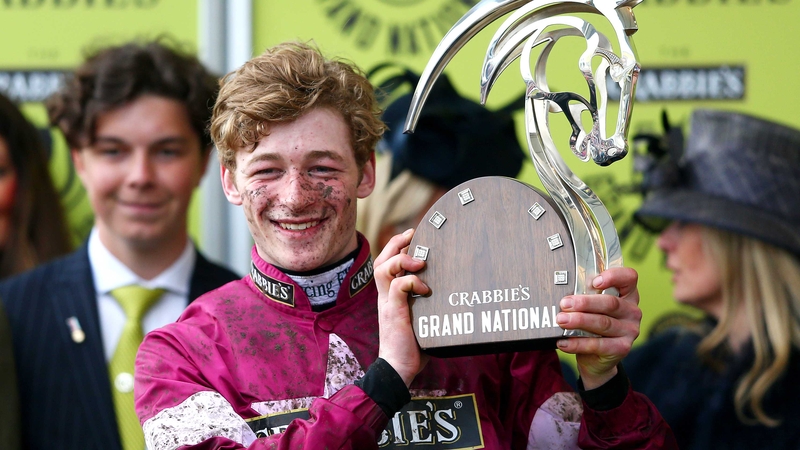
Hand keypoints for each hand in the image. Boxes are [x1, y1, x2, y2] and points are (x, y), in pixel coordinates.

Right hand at [373, 229, 430, 386]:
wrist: (399, 368)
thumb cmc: (414, 346)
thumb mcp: (422, 318)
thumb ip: (429, 303)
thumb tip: (455, 291)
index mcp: (390, 296)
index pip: (386, 263)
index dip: (397, 246)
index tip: (414, 235)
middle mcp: (385, 296)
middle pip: (381, 259)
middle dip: (396, 243)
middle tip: (414, 234)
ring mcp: (387, 303)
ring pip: (383, 268)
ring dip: (401, 259)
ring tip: (420, 261)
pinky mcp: (394, 312)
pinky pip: (397, 287)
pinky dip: (412, 282)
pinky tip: (426, 289)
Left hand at [555, 267, 640, 389]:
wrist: (597, 357)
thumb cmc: (593, 324)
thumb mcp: (592, 307)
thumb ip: (585, 295)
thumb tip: (564, 293)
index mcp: (627, 294)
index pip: (629, 278)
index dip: (613, 277)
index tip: (594, 281)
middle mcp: (632, 311)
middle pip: (610, 303)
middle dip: (585, 302)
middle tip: (565, 303)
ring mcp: (629, 331)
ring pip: (603, 323)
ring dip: (579, 321)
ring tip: (561, 320)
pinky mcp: (621, 348)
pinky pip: (597, 345)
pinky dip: (577, 343)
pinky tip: (563, 342)